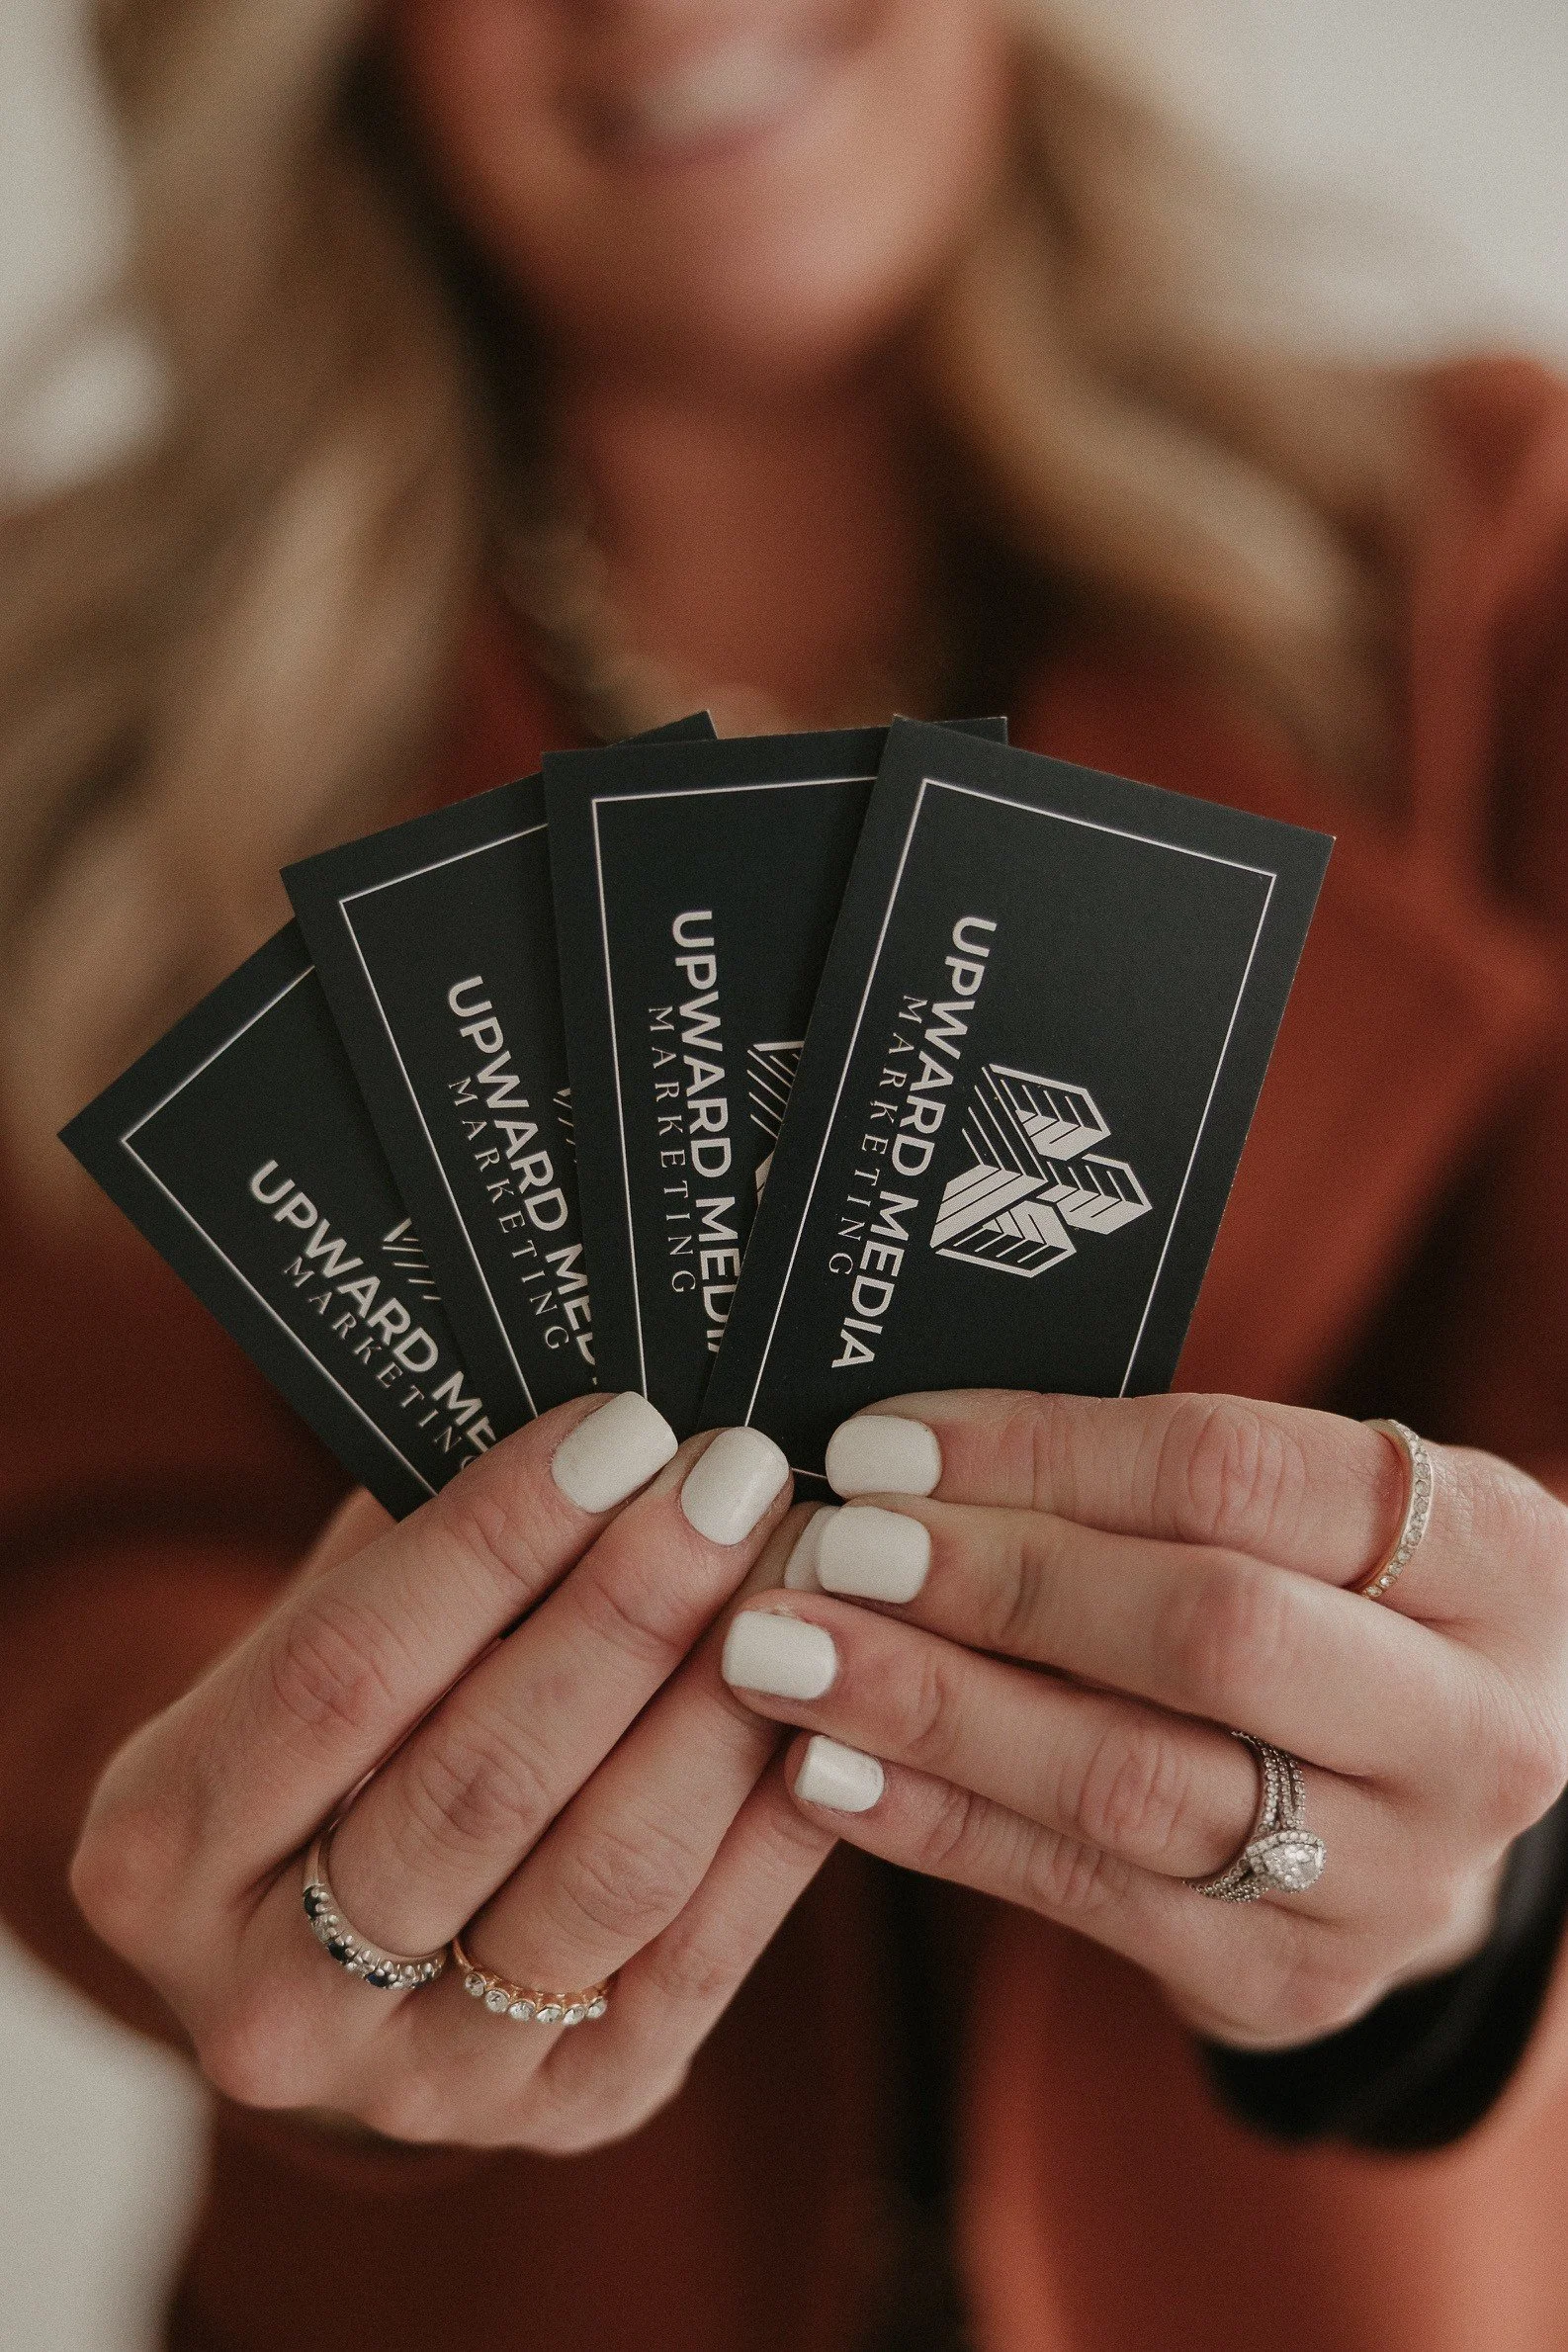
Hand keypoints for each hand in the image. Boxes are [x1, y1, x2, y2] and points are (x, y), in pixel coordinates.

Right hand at [70, 1397, 832, 2147]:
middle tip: (736, 1477)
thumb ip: (423, 1538)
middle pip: (483, 1781)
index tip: (621, 1428)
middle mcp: (271, 1998)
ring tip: (800, 1566)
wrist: (336, 1946)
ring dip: (725, 1700)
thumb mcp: (321, 1632)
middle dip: (631, 1611)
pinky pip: (703, 1955)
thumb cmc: (340, 1732)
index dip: (493, 1542)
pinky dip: (780, 1817)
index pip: (344, 1673)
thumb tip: (603, 1411)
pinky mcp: (571, 2113)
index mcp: (161, 1848)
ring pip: (610, 1874)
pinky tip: (831, 1697)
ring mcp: (424, 2082)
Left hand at [719, 1391, 1567, 2048]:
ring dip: (933, 1710)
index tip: (883, 1445)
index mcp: (1495, 1558)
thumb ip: (1152, 1471)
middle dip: (993, 1583)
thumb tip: (900, 1446)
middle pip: (1205, 1632)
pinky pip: (1085, 1897)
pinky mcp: (1293, 1980)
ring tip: (781, 1654)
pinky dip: (939, 1824)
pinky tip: (828, 1767)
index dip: (1044, 1453)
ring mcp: (1393, 1876)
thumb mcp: (1319, 1512)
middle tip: (828, 1549)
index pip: (1242, 1475)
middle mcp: (1473, 1726)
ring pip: (1132, 1781)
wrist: (1435, 1802)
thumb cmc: (1335, 1603)